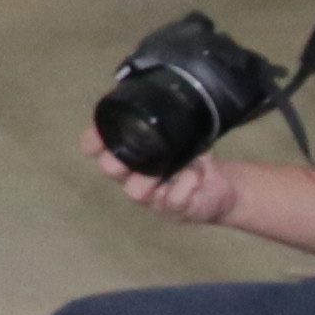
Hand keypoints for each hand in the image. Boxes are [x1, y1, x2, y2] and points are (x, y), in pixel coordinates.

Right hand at [92, 138, 247, 225]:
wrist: (222, 190)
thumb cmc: (196, 163)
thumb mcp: (185, 139)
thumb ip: (175, 126)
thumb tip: (172, 104)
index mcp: (132, 157)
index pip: (101, 148)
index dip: (93, 141)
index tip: (95, 137)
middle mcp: (135, 177)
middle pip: (110, 169)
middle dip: (115, 161)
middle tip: (131, 153)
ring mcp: (153, 196)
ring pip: (135, 191)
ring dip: (150, 178)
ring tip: (171, 169)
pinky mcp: (174, 210)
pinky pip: (174, 198)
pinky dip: (187, 183)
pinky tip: (197, 175)